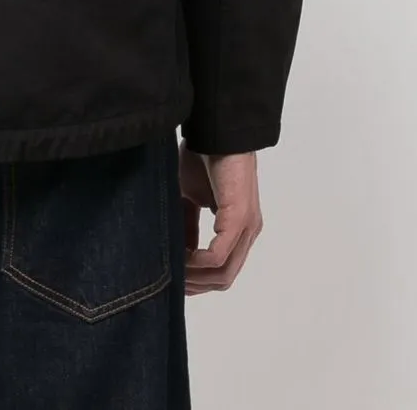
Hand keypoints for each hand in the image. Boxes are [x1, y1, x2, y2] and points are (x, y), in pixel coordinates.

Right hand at [179, 143, 262, 295]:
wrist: (215, 131)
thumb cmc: (204, 158)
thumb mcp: (191, 198)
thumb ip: (188, 226)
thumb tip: (180, 254)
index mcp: (238, 229)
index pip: (222, 271)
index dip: (197, 281)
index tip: (172, 279)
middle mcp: (247, 233)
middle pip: (224, 279)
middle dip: (195, 285)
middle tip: (169, 282)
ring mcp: (246, 227)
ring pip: (223, 273)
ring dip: (194, 277)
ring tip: (171, 269)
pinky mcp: (239, 218)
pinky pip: (219, 255)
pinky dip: (198, 262)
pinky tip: (181, 256)